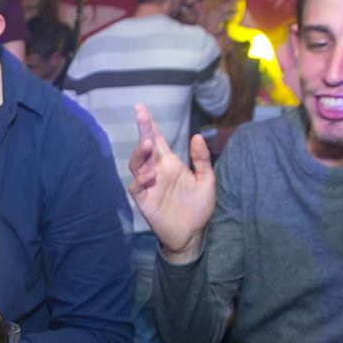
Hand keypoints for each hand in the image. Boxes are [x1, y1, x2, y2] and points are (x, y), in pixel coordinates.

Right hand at [125, 104, 215, 256]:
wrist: (191, 234)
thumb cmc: (198, 207)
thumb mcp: (206, 181)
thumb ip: (201, 160)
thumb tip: (197, 136)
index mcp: (170, 163)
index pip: (157, 139)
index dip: (148, 124)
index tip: (140, 108)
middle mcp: (156, 171)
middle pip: (144, 147)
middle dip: (142, 131)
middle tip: (141, 117)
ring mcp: (148, 185)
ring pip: (136, 164)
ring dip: (140, 153)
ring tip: (148, 145)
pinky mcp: (144, 200)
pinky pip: (136, 187)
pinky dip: (141, 179)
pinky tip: (150, 176)